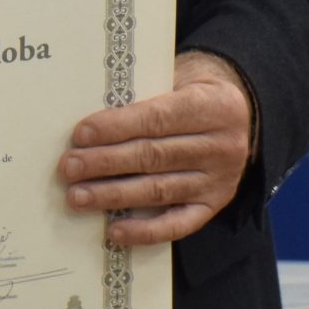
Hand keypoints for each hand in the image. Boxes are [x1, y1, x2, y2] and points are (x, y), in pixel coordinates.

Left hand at [57, 51, 254, 247]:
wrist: (239, 112)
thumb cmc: (191, 91)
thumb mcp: (178, 78)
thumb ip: (145, 95)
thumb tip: (91, 122)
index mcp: (214, 106)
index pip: (158, 119)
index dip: (117, 127)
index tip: (81, 134)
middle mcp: (222, 146)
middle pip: (154, 157)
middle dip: (106, 163)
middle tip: (69, 167)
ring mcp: (220, 181)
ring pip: (159, 191)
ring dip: (114, 195)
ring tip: (78, 196)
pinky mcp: (214, 206)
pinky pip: (178, 224)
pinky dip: (144, 230)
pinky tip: (114, 230)